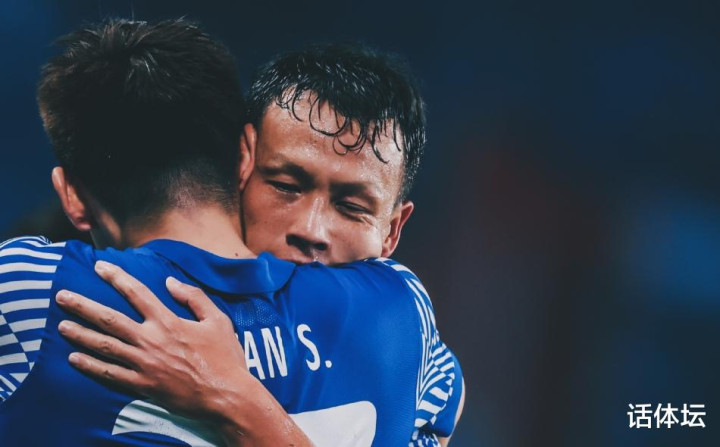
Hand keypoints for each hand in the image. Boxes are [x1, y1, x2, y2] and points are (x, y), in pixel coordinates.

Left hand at [56, 260, 311, 446]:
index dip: (116, 277)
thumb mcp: (218, 320)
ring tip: (61, 326)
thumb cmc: (225, 357)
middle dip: (82, 306)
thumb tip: (170, 282)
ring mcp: (143, 365)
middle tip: (61, 296)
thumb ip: (194, 298)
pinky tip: (75, 359)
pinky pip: (110, 375)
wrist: (226, 395)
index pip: (136, 293)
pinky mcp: (142, 386)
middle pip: (109, 319)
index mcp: (168, 321)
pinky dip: (90, 367)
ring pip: (104, 346)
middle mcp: (151, 340)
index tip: (99, 267)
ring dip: (80, 335)